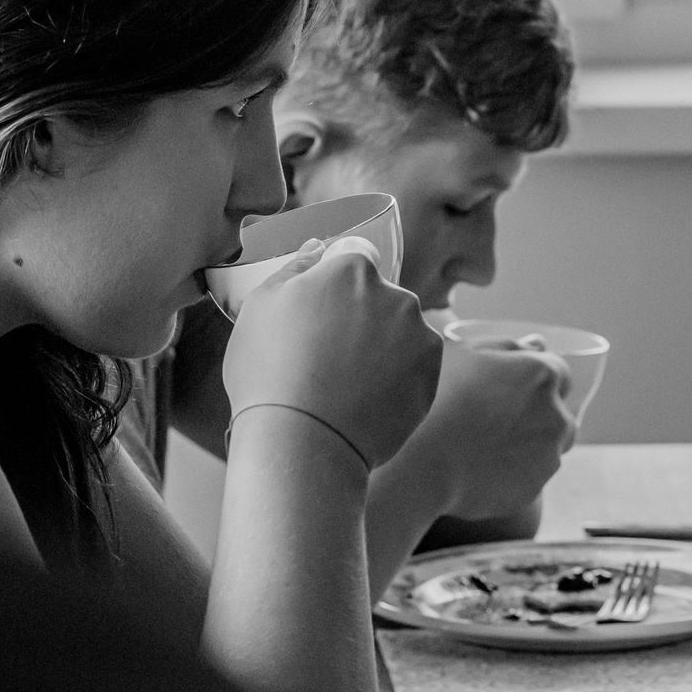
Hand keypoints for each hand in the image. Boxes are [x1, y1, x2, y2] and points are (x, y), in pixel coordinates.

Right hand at [221, 238, 440, 468]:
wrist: (301, 443)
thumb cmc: (268, 373)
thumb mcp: (260, 307)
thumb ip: (294, 268)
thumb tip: (317, 249)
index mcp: (352, 270)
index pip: (355, 254)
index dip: (337, 279)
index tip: (322, 306)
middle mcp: (396, 295)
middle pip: (379, 295)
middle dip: (360, 315)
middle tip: (326, 354)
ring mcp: (418, 335)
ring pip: (399, 330)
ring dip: (381, 346)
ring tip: (344, 382)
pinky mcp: (431, 375)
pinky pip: (414, 365)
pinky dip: (396, 377)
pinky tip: (364, 398)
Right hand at [383, 337, 575, 518]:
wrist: (420, 464)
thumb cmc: (436, 400)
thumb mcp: (463, 354)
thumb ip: (508, 345)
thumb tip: (538, 345)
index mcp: (543, 375)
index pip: (560, 374)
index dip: (534, 381)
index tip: (508, 389)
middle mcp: (557, 415)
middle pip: (558, 412)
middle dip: (537, 413)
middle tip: (494, 419)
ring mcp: (550, 455)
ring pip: (549, 446)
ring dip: (530, 443)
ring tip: (486, 446)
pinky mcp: (536, 488)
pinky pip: (532, 475)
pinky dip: (515, 472)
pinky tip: (482, 469)